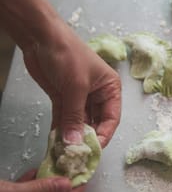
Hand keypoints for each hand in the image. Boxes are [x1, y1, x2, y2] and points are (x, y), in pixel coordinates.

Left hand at [23, 20, 120, 147]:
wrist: (41, 36)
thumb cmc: (68, 55)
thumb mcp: (75, 87)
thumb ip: (75, 116)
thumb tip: (75, 143)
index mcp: (110, 89)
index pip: (111, 118)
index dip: (103, 135)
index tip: (93, 150)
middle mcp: (98, 95)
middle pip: (95, 123)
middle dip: (86, 138)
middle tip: (78, 155)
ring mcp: (79, 97)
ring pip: (78, 122)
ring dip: (72, 136)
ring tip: (65, 152)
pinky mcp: (62, 98)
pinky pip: (64, 118)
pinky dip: (60, 129)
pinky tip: (56, 142)